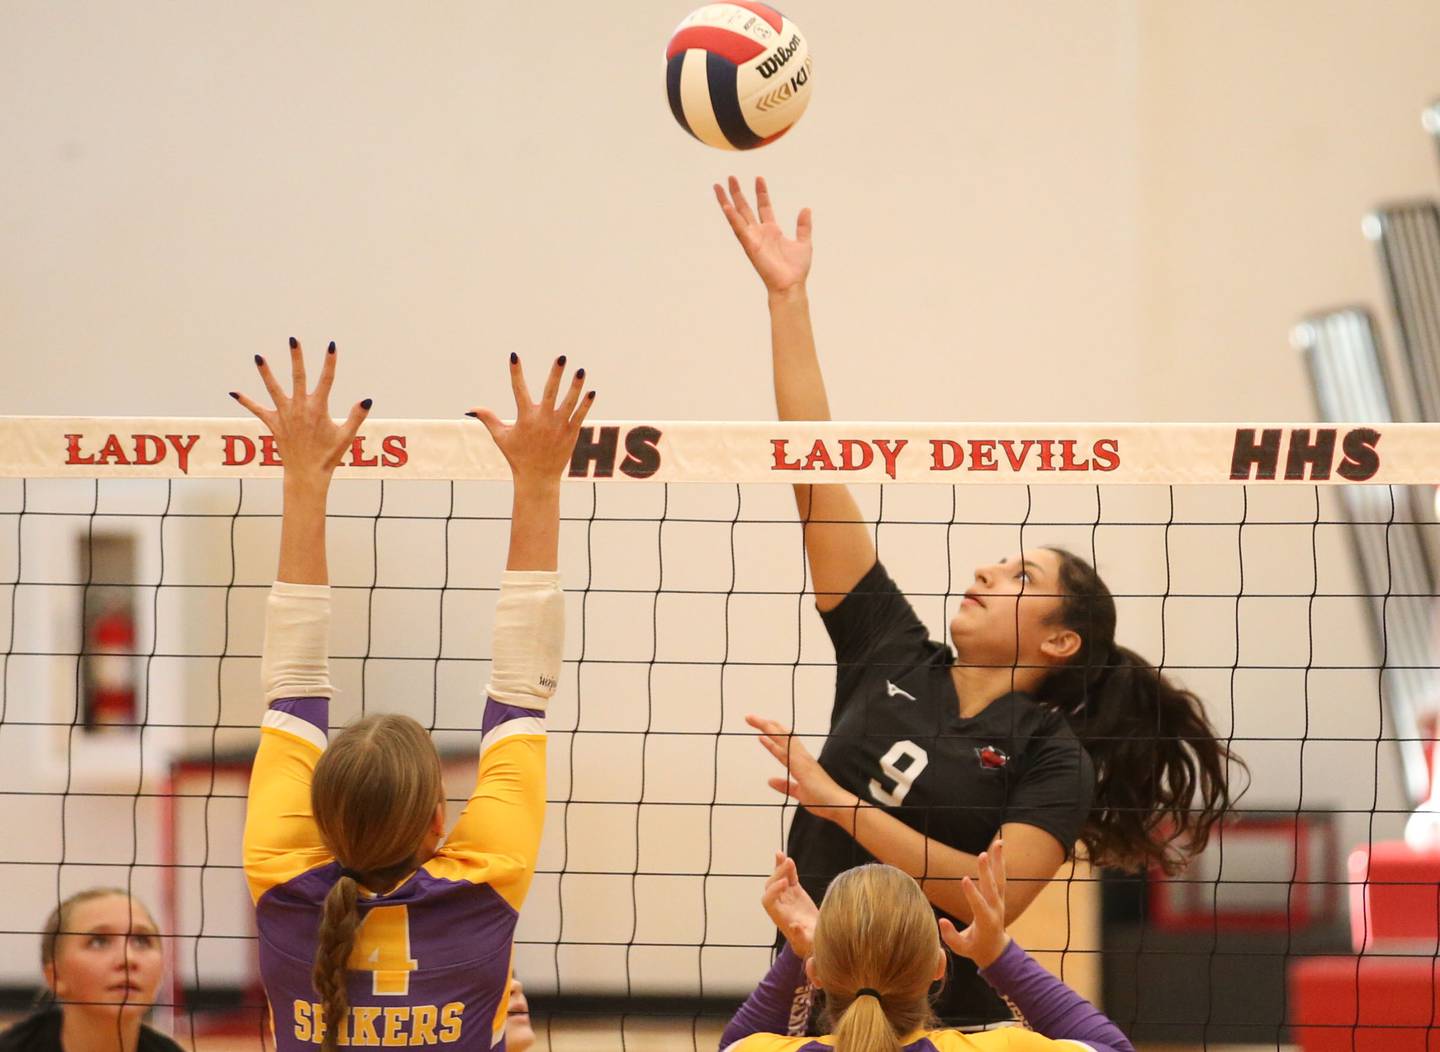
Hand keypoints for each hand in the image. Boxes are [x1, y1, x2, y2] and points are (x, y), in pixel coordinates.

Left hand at [232, 339, 369, 484]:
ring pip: (273, 389)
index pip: (327, 380)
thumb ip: (356, 416)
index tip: (332, 346)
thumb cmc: (328, 456)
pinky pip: (258, 411)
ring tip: (258, 357)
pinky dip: (247, 402)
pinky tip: (234, 393)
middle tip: (293, 340)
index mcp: (318, 409)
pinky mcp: (274, 424)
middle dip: (296, 357)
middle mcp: (300, 408)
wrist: (307, 475)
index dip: (330, 362)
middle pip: (298, 377)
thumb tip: (367, 399)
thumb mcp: (346, 436)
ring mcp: (285, 415)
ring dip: (265, 373)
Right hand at [469, 355, 594, 483]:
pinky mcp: (571, 433)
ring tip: (581, 371)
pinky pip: (580, 415)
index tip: (514, 356)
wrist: (537, 478)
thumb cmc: (517, 456)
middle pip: (551, 392)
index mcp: (525, 418)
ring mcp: (559, 426)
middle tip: (561, 357)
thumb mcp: (501, 437)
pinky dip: (586, 404)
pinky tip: (591, 391)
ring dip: (576, 386)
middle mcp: (543, 420)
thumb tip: (471, 409)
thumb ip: (488, 419)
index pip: (518, 390)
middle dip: (556, 374)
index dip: (515, 372)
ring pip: (569, 402)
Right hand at [714, 176, 812, 293]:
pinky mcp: (750, 245)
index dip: (761, 192)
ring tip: (718, 186)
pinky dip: (732, 217)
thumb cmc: (796, 269)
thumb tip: (806, 209)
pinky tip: (726, 205)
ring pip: (737, 216)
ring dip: (727, 201)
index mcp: (771, 230)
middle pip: (745, 208)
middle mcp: (759, 233)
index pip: (763, 206)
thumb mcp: (804, 242)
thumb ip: (803, 226)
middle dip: (738, 193)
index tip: (759, 178)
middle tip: (730, 177)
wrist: (791, 285)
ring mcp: (753, 238)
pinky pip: (739, 229)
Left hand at [746, 714, 857, 824]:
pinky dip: (773, 744)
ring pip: (782, 739)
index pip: (784, 744)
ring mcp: (802, 760)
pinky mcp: (802, 767)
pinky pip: (784, 752)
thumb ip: (785, 786)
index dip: (771, 735)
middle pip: (781, 736)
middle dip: (766, 725)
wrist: (838, 806)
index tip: (760, 728)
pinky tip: (763, 737)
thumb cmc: (823, 801)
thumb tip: (770, 780)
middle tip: (749, 717)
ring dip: (767, 728)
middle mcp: (801, 757)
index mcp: (801, 762)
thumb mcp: (799, 793)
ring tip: (753, 719)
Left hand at [762, 851, 817, 957]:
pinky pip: (788, 877)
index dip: (773, 891)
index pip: (768, 901)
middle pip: (771, 887)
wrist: (814, 939)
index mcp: (779, 917)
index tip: (785, 883)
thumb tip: (794, 926)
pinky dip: (787, 867)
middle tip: (788, 864)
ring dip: (779, 867)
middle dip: (777, 875)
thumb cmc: (810, 944)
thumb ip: (801, 935)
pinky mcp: (794, 891)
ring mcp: (786, 896)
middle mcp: (780, 905)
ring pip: (778, 879)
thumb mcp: (808, 943)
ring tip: (782, 855)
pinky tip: (786, 857)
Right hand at [938, 840, 1010, 969]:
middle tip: (982, 855)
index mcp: (987, 922)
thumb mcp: (962, 948)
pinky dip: (1000, 862)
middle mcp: (996, 910)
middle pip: (992, 889)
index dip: (972, 893)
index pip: (979, 906)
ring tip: (998, 843)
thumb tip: (941, 920)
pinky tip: (998, 847)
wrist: (996, 950)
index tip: (964, 879)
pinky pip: (1001, 877)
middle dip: (986, 872)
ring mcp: (1000, 902)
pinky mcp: (1000, 897)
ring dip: (998, 860)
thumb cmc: (975, 948)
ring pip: (1000, 879)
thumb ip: (951, 936)